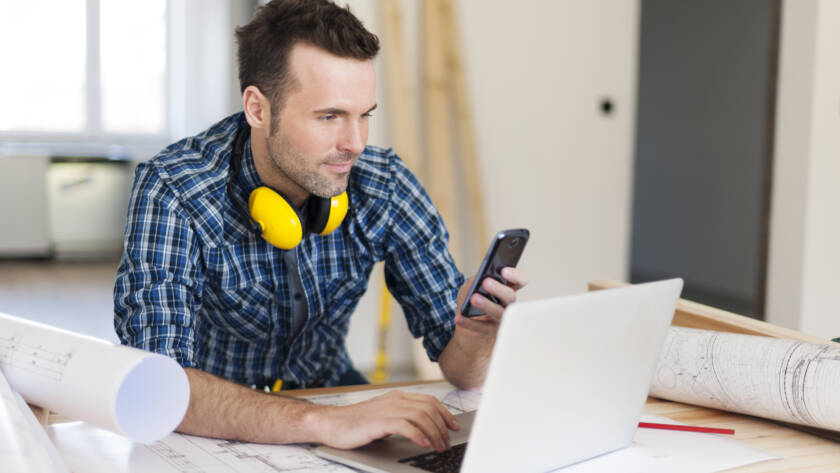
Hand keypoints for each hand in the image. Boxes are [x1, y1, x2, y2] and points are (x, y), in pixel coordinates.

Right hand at [311, 390, 459, 450]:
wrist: (331, 423)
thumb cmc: (356, 423)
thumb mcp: (385, 417)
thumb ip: (403, 419)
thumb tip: (424, 430)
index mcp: (398, 397)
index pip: (430, 401)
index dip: (445, 414)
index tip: (454, 427)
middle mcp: (395, 400)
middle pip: (429, 408)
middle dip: (442, 426)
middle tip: (446, 442)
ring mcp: (387, 409)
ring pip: (421, 416)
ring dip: (434, 433)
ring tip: (438, 446)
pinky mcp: (379, 421)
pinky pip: (405, 425)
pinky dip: (418, 435)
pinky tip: (423, 444)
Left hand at [453, 267, 527, 337]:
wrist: (466, 317)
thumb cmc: (472, 294)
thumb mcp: (473, 283)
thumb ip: (477, 280)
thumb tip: (478, 281)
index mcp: (508, 287)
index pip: (520, 281)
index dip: (515, 276)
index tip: (503, 271)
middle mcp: (509, 304)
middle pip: (510, 297)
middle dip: (499, 289)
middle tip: (486, 282)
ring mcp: (503, 319)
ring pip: (500, 313)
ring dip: (487, 305)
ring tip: (473, 298)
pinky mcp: (492, 332)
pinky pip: (483, 328)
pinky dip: (470, 323)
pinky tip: (459, 318)